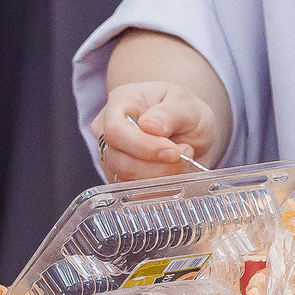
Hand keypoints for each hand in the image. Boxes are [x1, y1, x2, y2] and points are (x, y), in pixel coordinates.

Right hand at [91, 82, 220, 180]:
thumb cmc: (183, 110)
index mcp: (120, 102)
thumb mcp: (186, 104)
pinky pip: (135, 192)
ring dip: (161, 176)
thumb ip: (170, 113)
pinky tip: (176, 172)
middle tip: (187, 153)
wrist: (187, 127)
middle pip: (119, 160)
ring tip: (184, 159)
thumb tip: (150, 126)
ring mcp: (111, 157)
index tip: (173, 151)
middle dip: (157, 166)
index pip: (115, 130)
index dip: (142, 146)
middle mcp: (107, 130)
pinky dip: (160, 187)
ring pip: (126, 179)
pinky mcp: (119, 178)